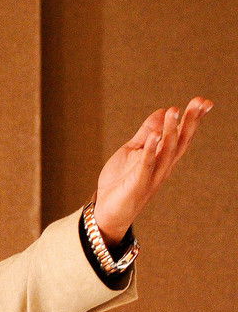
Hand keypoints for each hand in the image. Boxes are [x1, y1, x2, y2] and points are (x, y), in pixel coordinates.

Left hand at [93, 96, 214, 243]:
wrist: (107, 210)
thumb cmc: (121, 180)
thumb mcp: (133, 150)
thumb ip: (146, 133)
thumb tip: (162, 111)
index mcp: (163, 157)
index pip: (182, 135)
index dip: (192, 119)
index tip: (204, 101)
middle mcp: (163, 166)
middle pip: (180, 141)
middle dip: (190, 122)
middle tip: (200, 102)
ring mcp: (152, 175)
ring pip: (166, 151)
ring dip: (170, 131)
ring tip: (174, 111)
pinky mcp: (139, 184)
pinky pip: (146, 165)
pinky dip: (151, 150)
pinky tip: (154, 135)